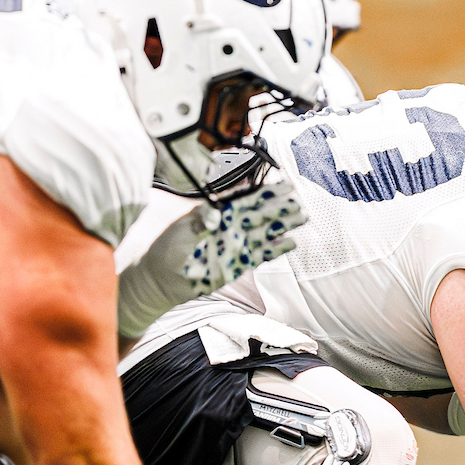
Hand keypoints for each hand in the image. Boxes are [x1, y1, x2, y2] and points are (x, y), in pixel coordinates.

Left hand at [116, 182, 307, 336]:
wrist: (162, 278)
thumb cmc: (170, 249)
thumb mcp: (182, 228)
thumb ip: (201, 219)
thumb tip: (218, 215)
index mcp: (219, 214)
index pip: (246, 200)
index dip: (265, 193)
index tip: (283, 185)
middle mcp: (231, 228)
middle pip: (260, 215)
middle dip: (280, 207)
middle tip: (299, 201)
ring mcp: (236, 246)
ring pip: (265, 233)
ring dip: (283, 225)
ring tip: (302, 217)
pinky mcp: (238, 265)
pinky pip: (260, 255)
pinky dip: (275, 250)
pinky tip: (290, 242)